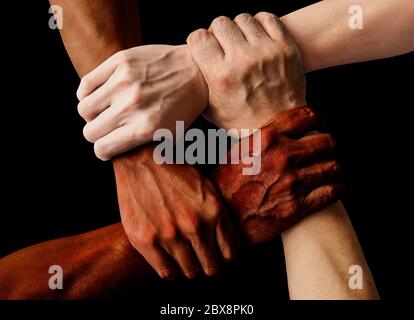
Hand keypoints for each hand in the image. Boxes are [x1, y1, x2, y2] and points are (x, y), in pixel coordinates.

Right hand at [77, 45, 207, 159]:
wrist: (198, 71)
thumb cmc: (184, 107)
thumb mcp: (171, 135)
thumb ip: (142, 146)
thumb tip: (110, 152)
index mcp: (146, 128)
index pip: (103, 148)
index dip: (103, 151)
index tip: (106, 147)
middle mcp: (132, 106)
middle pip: (90, 131)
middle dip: (97, 134)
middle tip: (107, 128)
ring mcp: (124, 82)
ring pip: (84, 108)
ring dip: (91, 114)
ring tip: (104, 110)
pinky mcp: (120, 62)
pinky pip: (86, 84)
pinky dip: (87, 93)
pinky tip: (100, 95)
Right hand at [113, 146, 237, 278]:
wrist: (141, 158)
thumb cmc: (176, 171)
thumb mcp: (208, 187)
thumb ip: (220, 215)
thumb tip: (231, 242)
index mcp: (214, 212)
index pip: (230, 253)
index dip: (225, 256)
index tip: (219, 254)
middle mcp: (194, 226)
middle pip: (212, 267)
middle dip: (209, 264)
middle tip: (203, 259)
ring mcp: (169, 235)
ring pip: (190, 272)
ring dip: (190, 268)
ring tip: (186, 259)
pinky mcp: (146, 241)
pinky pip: (166, 273)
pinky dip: (170, 271)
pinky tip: (169, 261)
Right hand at [187, 12, 305, 129]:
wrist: (282, 127)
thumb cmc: (242, 121)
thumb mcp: (212, 110)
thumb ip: (199, 85)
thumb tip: (187, 67)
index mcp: (221, 76)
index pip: (199, 38)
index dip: (199, 41)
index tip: (204, 48)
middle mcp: (242, 60)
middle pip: (220, 23)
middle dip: (218, 33)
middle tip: (224, 46)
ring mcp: (266, 52)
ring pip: (243, 19)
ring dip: (239, 29)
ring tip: (242, 43)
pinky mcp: (285, 47)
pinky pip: (267, 18)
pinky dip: (260, 25)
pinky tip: (257, 38)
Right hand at [213, 107, 342, 243]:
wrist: (221, 219)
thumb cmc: (224, 186)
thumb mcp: (235, 152)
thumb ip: (260, 139)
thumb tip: (278, 132)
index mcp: (267, 138)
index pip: (307, 117)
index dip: (318, 119)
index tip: (320, 125)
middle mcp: (283, 156)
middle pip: (327, 142)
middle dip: (328, 146)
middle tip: (325, 151)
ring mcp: (293, 182)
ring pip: (334, 167)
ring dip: (333, 168)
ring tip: (329, 171)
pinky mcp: (298, 206)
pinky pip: (332, 191)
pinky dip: (336, 188)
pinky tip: (331, 188)